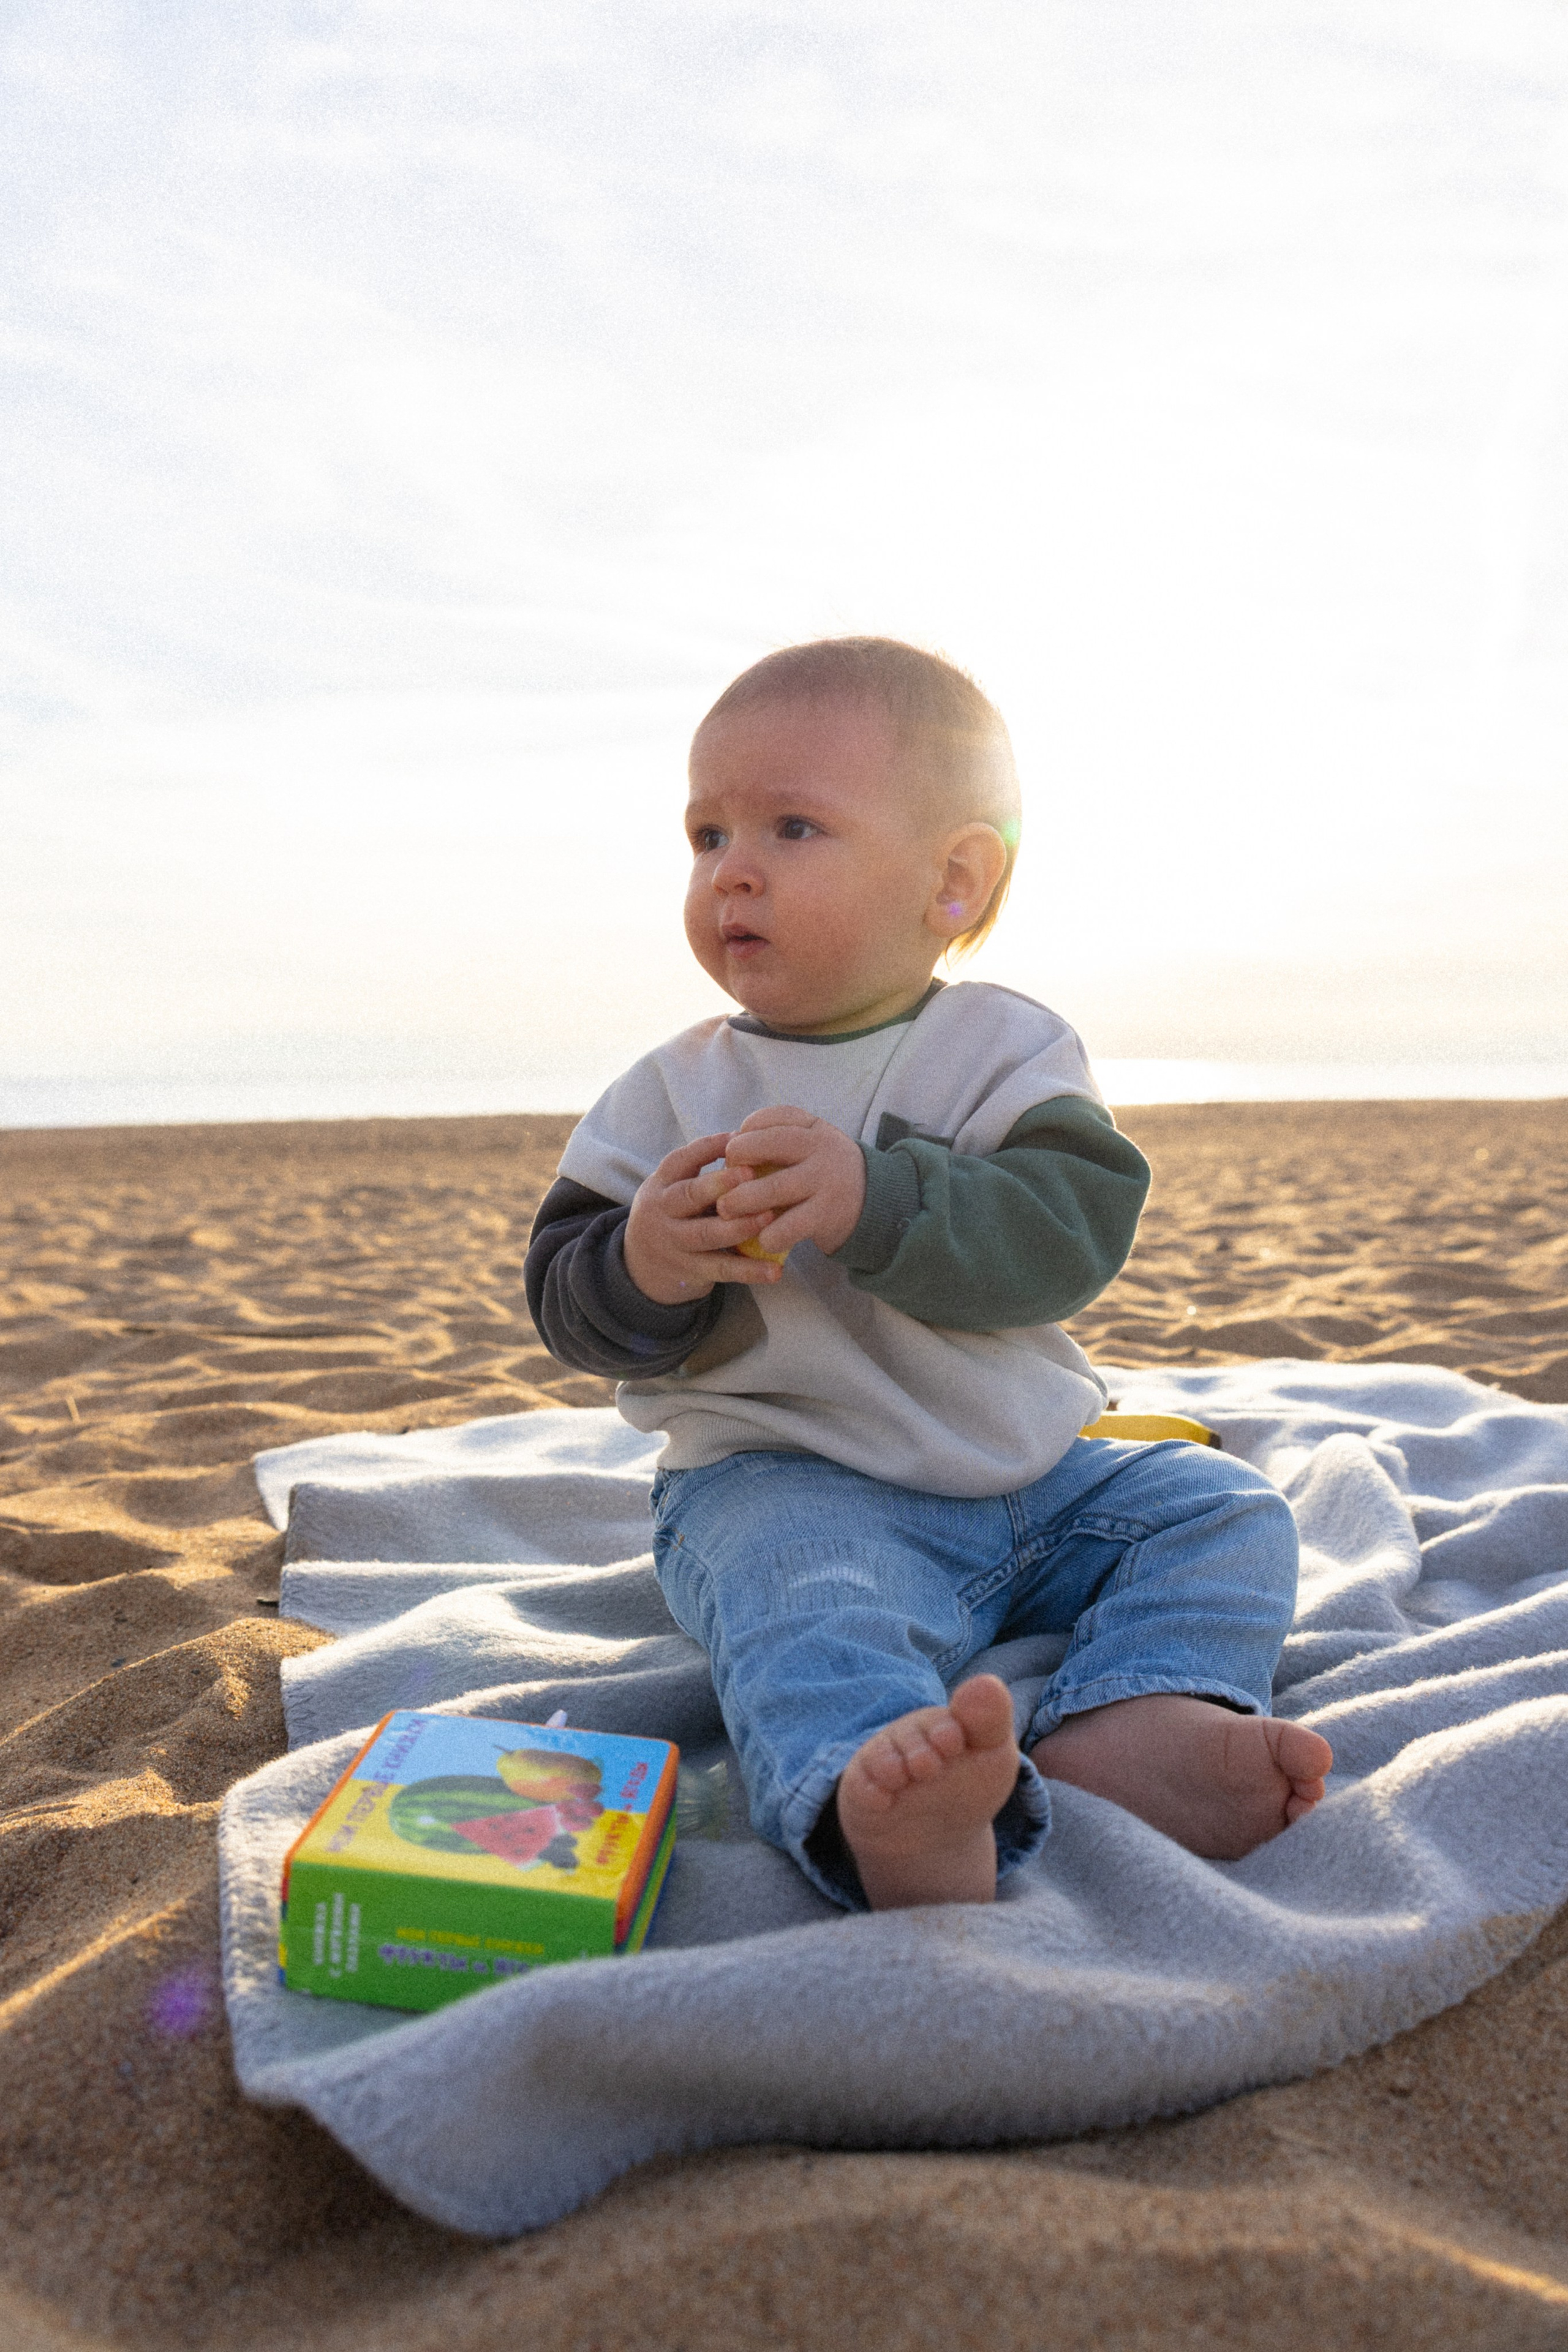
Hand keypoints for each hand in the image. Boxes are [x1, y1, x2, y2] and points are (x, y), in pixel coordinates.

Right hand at [622, 1132, 787, 1304]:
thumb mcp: (672, 1188)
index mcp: (660, 1185)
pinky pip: (722, 1270)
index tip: (737, 1137)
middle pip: (689, 1196)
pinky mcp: (691, 1271)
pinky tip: (774, 1271)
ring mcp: (675, 1244)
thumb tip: (748, 1140)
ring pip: (707, 1234)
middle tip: (751, 1173)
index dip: (707, 1148)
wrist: (641, 1268)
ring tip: (770, 1217)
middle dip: (719, 1184)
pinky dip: (749, 1271)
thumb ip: (699, 1170)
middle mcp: (663, 1213)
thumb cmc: (673, 1215)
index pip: (680, 1161)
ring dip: (740, 1226)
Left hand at [719, 1107, 866, 1258]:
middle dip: (737, 1161)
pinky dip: (770, 1234)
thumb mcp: (812, 1143)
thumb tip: (731, 1143)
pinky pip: (789, 1226)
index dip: (745, 1132)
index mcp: (813, 1127)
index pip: (773, 1118)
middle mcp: (821, 1148)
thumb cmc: (826, 1172)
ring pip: (774, 1188)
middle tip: (719, 1180)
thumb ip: (779, 1137)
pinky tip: (762, 1239)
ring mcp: (825, 1181)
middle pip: (769, 1146)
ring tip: (726, 1209)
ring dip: (743, 1201)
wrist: (875, 1204)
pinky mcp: (826, 1214)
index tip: (731, 1150)